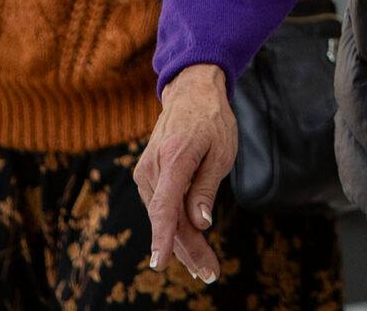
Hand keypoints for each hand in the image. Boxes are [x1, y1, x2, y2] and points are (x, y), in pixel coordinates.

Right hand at [135, 64, 237, 283]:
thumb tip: (200, 224)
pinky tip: (187, 247)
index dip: (162, 237)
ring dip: (182, 244)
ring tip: (203, 268)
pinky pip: (160, 207)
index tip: (160, 264)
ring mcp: (145, 171)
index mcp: (174, 158)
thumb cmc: (212, 121)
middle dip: (188, 251)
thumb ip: (207, 188)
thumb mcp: (221, 151)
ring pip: (163, 217)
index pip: (164, 206)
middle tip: (210, 273)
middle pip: (167, 219)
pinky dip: (173, 227)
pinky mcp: (146, 176)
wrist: (190, 93)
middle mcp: (152, 167)